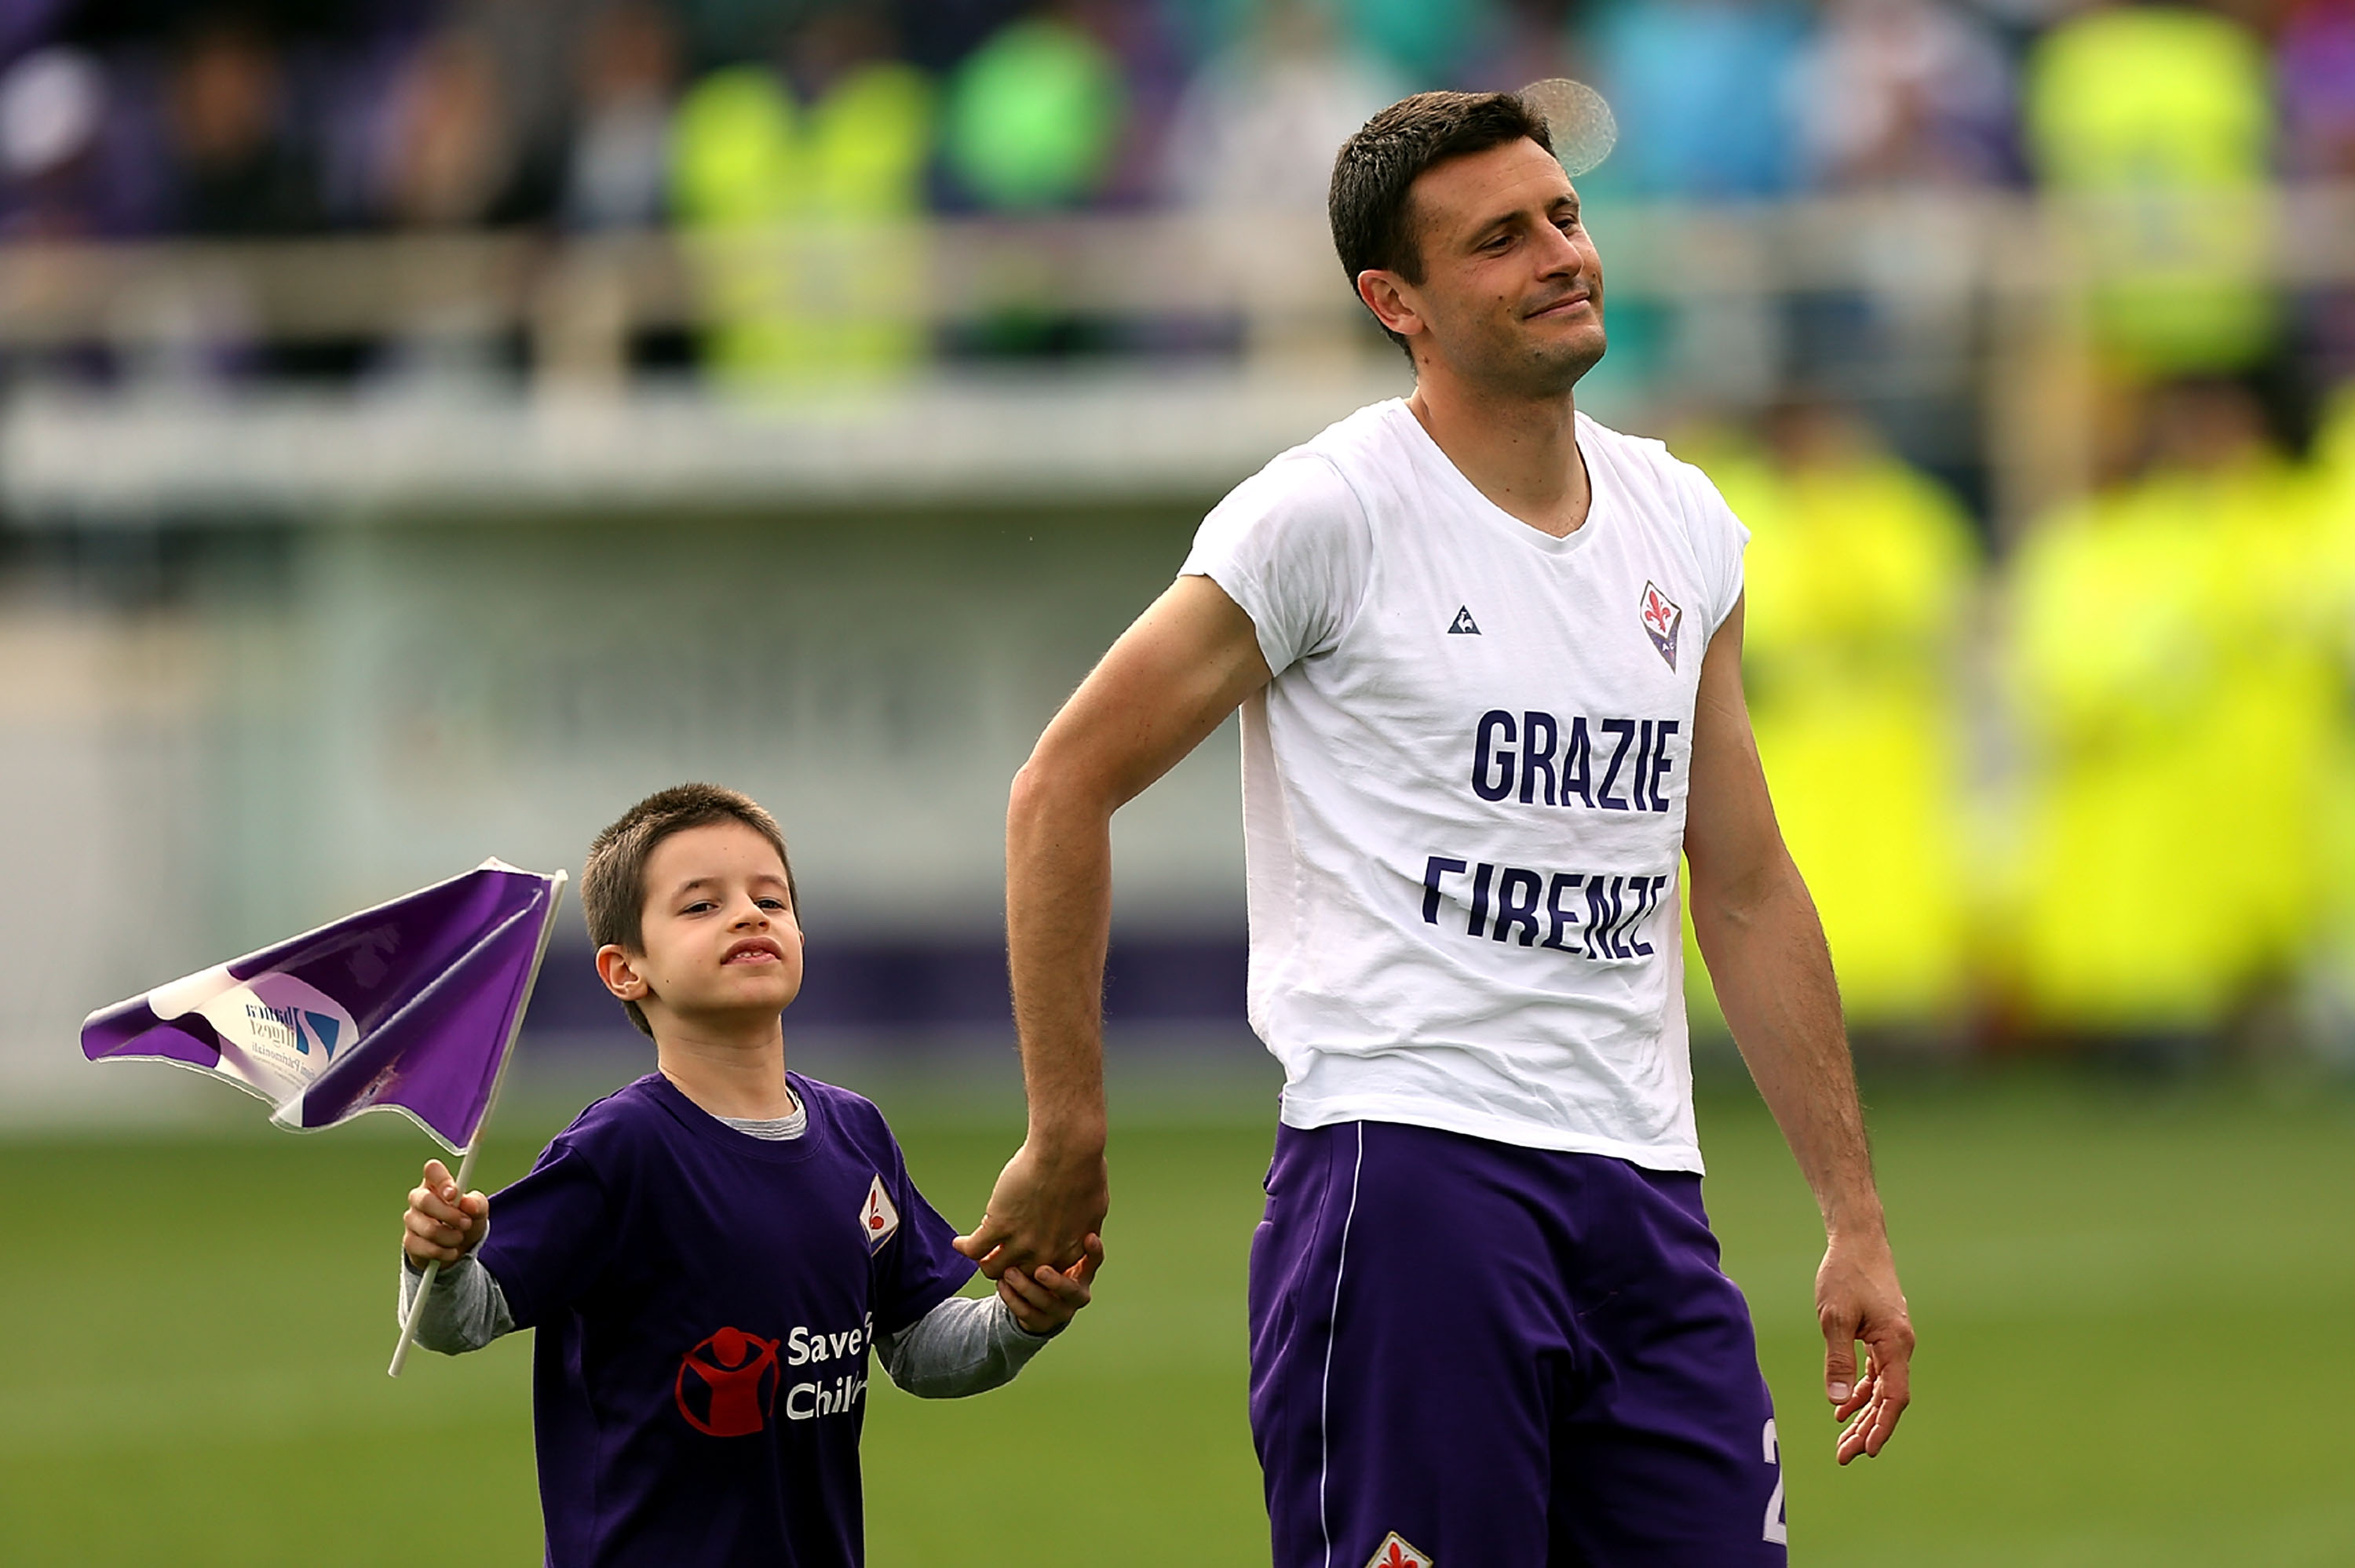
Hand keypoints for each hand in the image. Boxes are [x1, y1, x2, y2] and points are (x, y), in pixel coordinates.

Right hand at [403, 1158, 487, 1270]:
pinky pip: (426, 1248)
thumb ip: (476, 1203)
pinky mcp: (409, 1241)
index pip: (432, 1170)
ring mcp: (412, 1220)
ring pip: (429, 1229)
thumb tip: (468, 1204)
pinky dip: (445, 1252)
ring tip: (459, 1237)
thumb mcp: (478, 1210)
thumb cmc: (466, 1220)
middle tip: (466, 1223)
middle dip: (450, 1215)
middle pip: (426, 1201)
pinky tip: (451, 1250)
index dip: (442, 1180)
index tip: (454, 1193)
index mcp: (436, 1183)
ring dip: (451, 1237)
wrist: (459, 1249)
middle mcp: (419, 1198)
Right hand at [953, 1136, 1108, 1280]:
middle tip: (998, 1256)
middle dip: (1008, 1269)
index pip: (1045, 1275)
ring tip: (978, 1250)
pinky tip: (959, 1243)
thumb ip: (1084, 1229)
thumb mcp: (1094, 1208)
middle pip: (1018, 1277)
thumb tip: (1083, 1234)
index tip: (1023, 1256)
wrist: (1068, 1150)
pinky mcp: (999, 1225)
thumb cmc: (1085, 1169)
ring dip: (984, 1260)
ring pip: (991, 1268)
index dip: (1032, 1266)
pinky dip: (964, 1247)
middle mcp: (1045, 1254)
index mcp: (1069, 1251)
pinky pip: (974, 1248)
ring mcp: (1021, 1243)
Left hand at [996, 1233, 1103, 1334]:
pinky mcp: (1041, 1322)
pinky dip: (1013, 1299)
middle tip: (1040, 1270)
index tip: (1089, 1237)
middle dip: (1055, 1281)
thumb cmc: (1041, 1252)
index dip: (1093, 1251)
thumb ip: (1054, 1227)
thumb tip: (1051, 1197)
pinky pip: (1027, 1314)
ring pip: (1046, 1303)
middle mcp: (1076, 1292)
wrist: (1033, 1295)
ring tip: (1009, 1273)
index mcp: (1083, 1270)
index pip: (1095, 1261)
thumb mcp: (1051, 1238)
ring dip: (1027, 1288)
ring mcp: (1060, 1309)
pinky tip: (1002, 1284)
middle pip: (1072, 1290)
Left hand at [1818, 1228, 1913, 1462]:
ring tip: (1842, 1439)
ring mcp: (1892, 1341)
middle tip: (1845, 1456)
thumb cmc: (1845, 1274)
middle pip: (1888, 1399)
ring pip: (1881, 1388)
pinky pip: (1875, 1372)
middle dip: (1868, 1429)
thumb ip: (1837, 1359)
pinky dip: (1860, 1391)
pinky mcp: (1881, 1334)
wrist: (1858, 1240)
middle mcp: (1900, 1346)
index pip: (1893, 1397)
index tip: (1867, 1451)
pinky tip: (1842, 1407)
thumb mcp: (1834, 1318)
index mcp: (1895, 1344)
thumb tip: (1837, 1401)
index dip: (1881, 1426)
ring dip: (1863, 1414)